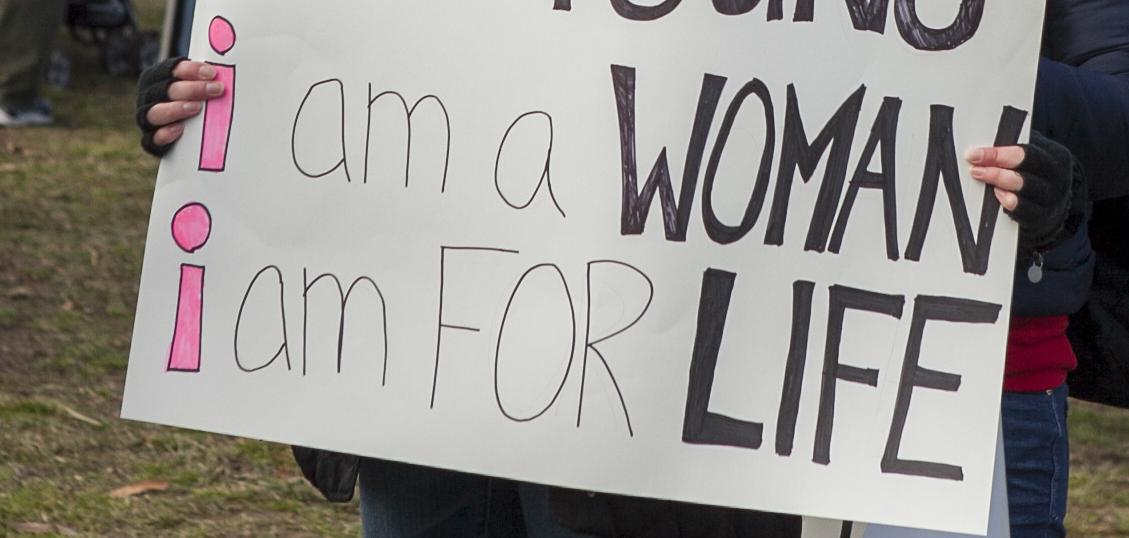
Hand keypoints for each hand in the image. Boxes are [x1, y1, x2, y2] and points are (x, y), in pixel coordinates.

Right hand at [136, 58, 226, 155]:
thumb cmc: (192, 104)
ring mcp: (148, 118)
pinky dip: (165, 133)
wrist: (179, 137)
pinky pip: (153, 138)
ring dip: (176, 108)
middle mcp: (150, 96)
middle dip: (193, 88)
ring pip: (156, 112)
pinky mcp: (151, 140)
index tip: (212, 73)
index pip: (172, 69)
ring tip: (196, 108)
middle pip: (168, 89)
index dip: (191, 70)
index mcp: (158, 77)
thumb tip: (229, 79)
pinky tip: (179, 129)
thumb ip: (205, 82)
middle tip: (216, 90)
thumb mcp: (197, 89)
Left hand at [966, 130, 1076, 252]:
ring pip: (1024, 192)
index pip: (1026, 153)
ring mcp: (1050, 200)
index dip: (998, 154)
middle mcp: (1056, 179)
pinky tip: (998, 196)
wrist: (1058, 202)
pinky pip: (1024, 212)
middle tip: (974, 169)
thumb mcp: (1035, 154)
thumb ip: (1014, 147)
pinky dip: (1009, 203)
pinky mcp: (1042, 218)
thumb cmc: (1039, 172)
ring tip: (982, 178)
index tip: (974, 154)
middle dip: (996, 171)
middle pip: (1025, 173)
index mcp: (1055, 157)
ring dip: (1000, 184)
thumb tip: (985, 145)